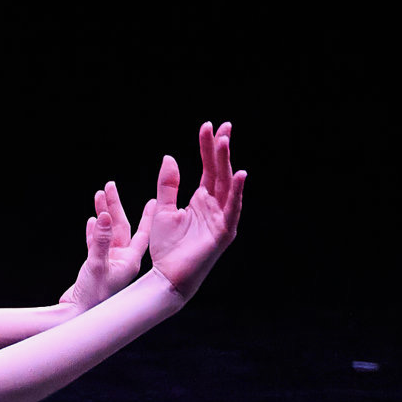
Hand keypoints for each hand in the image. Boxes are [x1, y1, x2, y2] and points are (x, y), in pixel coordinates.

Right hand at [58, 161, 174, 309]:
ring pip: (108, 233)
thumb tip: (106, 217)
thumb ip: (101, 240)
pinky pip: (96, 243)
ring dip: (103, 216)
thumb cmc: (92, 295)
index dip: (147, 216)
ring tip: (98, 197)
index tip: (154, 200)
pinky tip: (92, 221)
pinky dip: (94, 231)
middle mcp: (122, 260)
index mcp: (130, 260)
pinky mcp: (96, 266)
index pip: (142, 233)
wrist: (77, 314)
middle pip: (121, 228)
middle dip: (115, 207)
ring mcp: (109, 263)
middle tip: (110, 187)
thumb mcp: (97, 264)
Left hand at [140, 122, 246, 302]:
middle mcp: (215, 206)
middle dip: (221, 149)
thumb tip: (170, 157)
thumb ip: (168, 185)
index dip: (207, 148)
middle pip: (220, 172)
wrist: (167, 276)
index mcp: (201, 200)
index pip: (208, 168)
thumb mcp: (162, 209)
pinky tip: (239, 174)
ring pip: (227, 185)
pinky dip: (237, 191)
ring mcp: (222, 218)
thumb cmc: (166, 246)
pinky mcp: (224, 232)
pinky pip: (232, 208)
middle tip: (223, 126)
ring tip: (225, 140)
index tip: (207, 126)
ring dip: (227, 162)